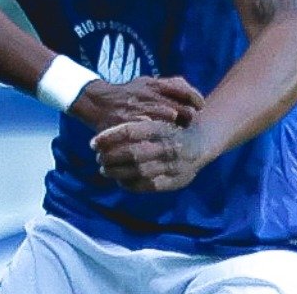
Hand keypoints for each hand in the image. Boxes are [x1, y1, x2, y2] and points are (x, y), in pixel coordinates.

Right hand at [69, 76, 204, 133]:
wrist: (97, 102)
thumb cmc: (128, 93)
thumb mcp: (146, 82)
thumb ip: (167, 84)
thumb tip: (189, 90)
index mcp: (152, 84)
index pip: (182, 90)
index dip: (196, 99)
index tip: (201, 106)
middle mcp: (146, 96)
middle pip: (179, 108)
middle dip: (188, 117)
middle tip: (191, 124)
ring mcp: (138, 110)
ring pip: (167, 119)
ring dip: (177, 128)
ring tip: (180, 134)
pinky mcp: (129, 124)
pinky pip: (150, 131)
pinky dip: (160, 136)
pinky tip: (165, 141)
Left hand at [91, 120, 208, 192]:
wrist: (203, 141)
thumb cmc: (174, 123)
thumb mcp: (163, 110)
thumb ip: (144, 110)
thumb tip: (116, 113)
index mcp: (164, 127)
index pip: (131, 131)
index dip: (109, 137)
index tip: (93, 142)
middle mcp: (169, 147)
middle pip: (133, 154)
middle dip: (110, 156)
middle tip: (98, 157)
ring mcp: (173, 166)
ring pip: (139, 172)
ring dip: (117, 171)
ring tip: (104, 168)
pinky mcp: (175, 182)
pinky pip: (148, 186)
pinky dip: (130, 184)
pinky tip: (119, 180)